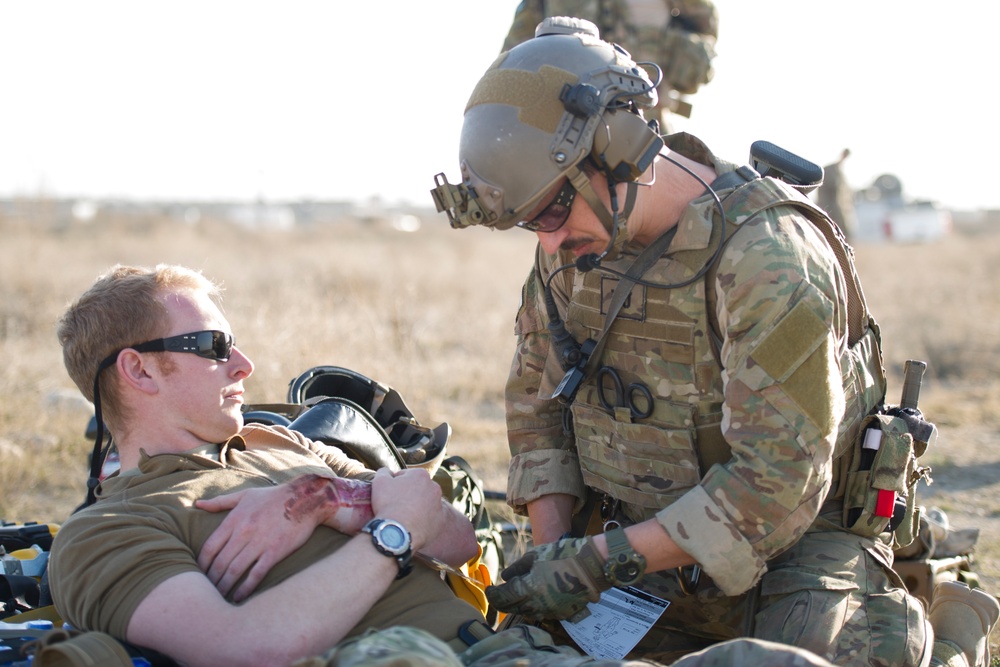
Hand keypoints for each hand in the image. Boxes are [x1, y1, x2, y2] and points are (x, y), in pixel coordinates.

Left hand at [196, 474, 371, 600]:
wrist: (305, 498)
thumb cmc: (273, 496)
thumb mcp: (245, 495)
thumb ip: (220, 502)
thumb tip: (198, 504)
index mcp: (234, 519)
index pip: (209, 548)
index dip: (200, 565)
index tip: (197, 576)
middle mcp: (244, 532)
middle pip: (220, 563)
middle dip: (210, 581)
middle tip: (205, 593)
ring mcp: (260, 542)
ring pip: (235, 570)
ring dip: (224, 587)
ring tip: (218, 599)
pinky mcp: (275, 551)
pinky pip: (256, 574)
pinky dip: (245, 588)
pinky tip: (238, 598)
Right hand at [370, 467, 445, 550]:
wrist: (397, 532)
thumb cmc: (388, 504)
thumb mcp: (379, 482)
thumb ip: (384, 472)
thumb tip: (387, 471)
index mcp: (421, 474)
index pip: (405, 476)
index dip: (394, 484)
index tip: (388, 494)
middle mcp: (434, 487)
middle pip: (417, 489)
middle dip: (408, 494)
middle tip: (395, 505)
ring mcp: (439, 504)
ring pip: (425, 503)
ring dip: (416, 506)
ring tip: (404, 516)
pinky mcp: (440, 520)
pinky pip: (430, 517)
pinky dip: (423, 519)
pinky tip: (412, 524)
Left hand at [486, 536, 609, 620]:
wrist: (590, 565)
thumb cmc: (561, 555)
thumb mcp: (535, 556)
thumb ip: (517, 568)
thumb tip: (505, 577)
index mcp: (527, 588)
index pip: (502, 598)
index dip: (493, 594)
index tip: (490, 589)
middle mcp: (536, 604)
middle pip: (512, 609)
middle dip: (503, 602)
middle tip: (500, 593)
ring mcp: (550, 611)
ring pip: (526, 613)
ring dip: (518, 605)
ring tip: (517, 594)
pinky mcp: (561, 614)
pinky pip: (542, 614)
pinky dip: (535, 607)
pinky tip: (536, 597)